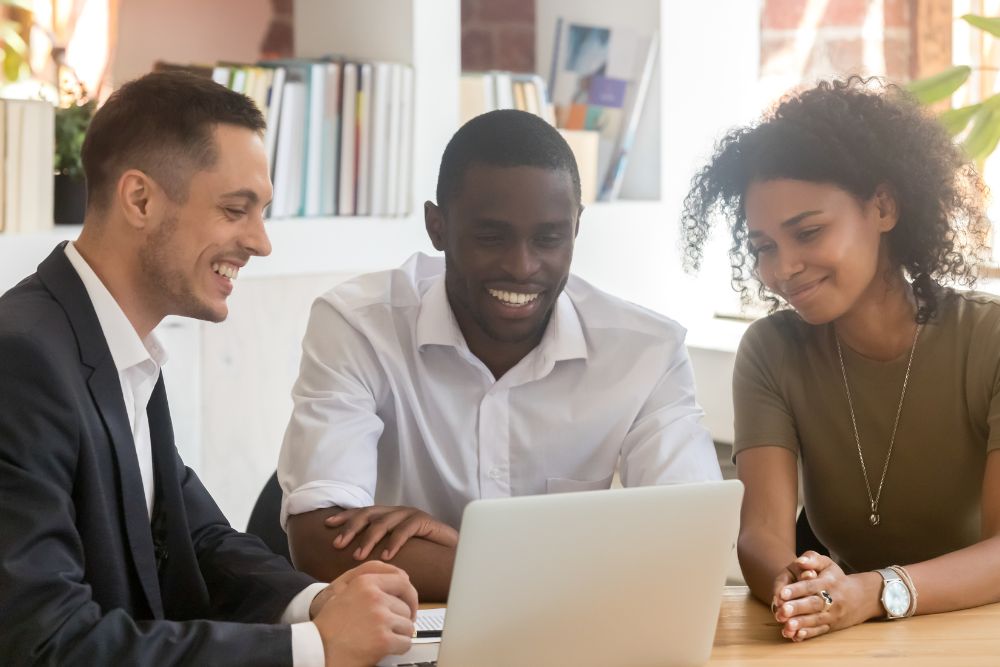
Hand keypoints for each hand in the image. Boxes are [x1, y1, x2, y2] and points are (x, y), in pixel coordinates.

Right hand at [312, 561, 417, 666]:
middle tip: (395, 628)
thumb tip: (402, 583)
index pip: (402, 581)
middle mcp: (375, 597)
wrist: (316, 648)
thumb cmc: (329, 625)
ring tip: (383, 638)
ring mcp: (380, 618)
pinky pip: (405, 643)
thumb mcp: (345, 592)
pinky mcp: (383, 640)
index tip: (409, 605)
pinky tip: (385, 649)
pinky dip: (398, 648)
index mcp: (365, 582)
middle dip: (402, 619)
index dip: (409, 596)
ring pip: (407, 626)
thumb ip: (371, 586)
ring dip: (399, 635)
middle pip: (406, 607)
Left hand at [325, 505, 458, 560]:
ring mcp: (410, 514)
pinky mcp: (423, 521)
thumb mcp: (393, 549)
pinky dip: (394, 543)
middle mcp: (396, 512)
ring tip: (358, 556)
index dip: (345, 517)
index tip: (327, 525)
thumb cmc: (421, 554)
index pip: (362, 513)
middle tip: (338, 544)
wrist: (451, 553)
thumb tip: (350, 557)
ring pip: (384, 522)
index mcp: (387, 516)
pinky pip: (405, 530)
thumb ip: (376, 549)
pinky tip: (385, 556)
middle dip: (351, 528)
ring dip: (368, 539)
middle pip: (369, 514)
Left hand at [772, 551, 880, 640]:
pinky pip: (820, 631)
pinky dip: (808, 634)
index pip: (811, 586)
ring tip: (786, 626)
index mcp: (829, 582)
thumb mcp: (826, 563)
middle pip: (814, 604)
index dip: (797, 590)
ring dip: (801, 624)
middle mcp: (832, 599)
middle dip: (797, 608)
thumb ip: (812, 559)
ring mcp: (833, 615)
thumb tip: (800, 561)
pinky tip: (796, 636)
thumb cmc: (835, 578)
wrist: (860, 597)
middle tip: (782, 611)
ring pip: (816, 620)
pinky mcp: (832, 626)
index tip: (782, 593)